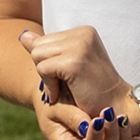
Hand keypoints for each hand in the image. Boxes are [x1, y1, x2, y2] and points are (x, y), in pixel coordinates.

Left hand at [20, 25, 139, 139]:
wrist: (115, 108)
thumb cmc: (92, 90)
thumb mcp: (68, 65)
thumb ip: (47, 49)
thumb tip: (23, 36)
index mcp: (83, 31)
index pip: (43, 40)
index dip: (47, 63)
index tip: (65, 77)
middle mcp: (82, 33)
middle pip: (37, 46)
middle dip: (44, 69)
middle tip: (64, 85)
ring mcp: (80, 45)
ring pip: (36, 56)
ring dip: (46, 78)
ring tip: (64, 88)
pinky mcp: (74, 61)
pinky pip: (43, 69)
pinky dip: (48, 85)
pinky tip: (61, 94)